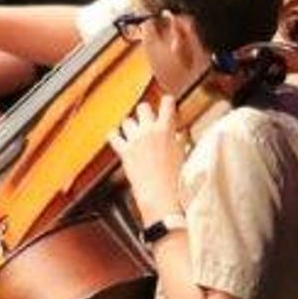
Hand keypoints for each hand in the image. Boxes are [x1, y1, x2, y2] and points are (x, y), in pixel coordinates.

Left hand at [110, 97, 184, 223]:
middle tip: (148, 122)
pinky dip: (114, 136)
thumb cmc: (176, 179)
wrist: (162, 196)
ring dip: (131, 127)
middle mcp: (149, 130)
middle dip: (145, 113)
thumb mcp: (184, 155)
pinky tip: (116, 138)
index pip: (167, 102)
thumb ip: (180, 140)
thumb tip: (181, 134)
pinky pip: (113, 136)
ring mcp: (135, 140)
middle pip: (143, 107)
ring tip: (135, 134)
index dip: (167, 102)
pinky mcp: (124, 151)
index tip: (166, 104)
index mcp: (167, 129)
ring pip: (127, 121)